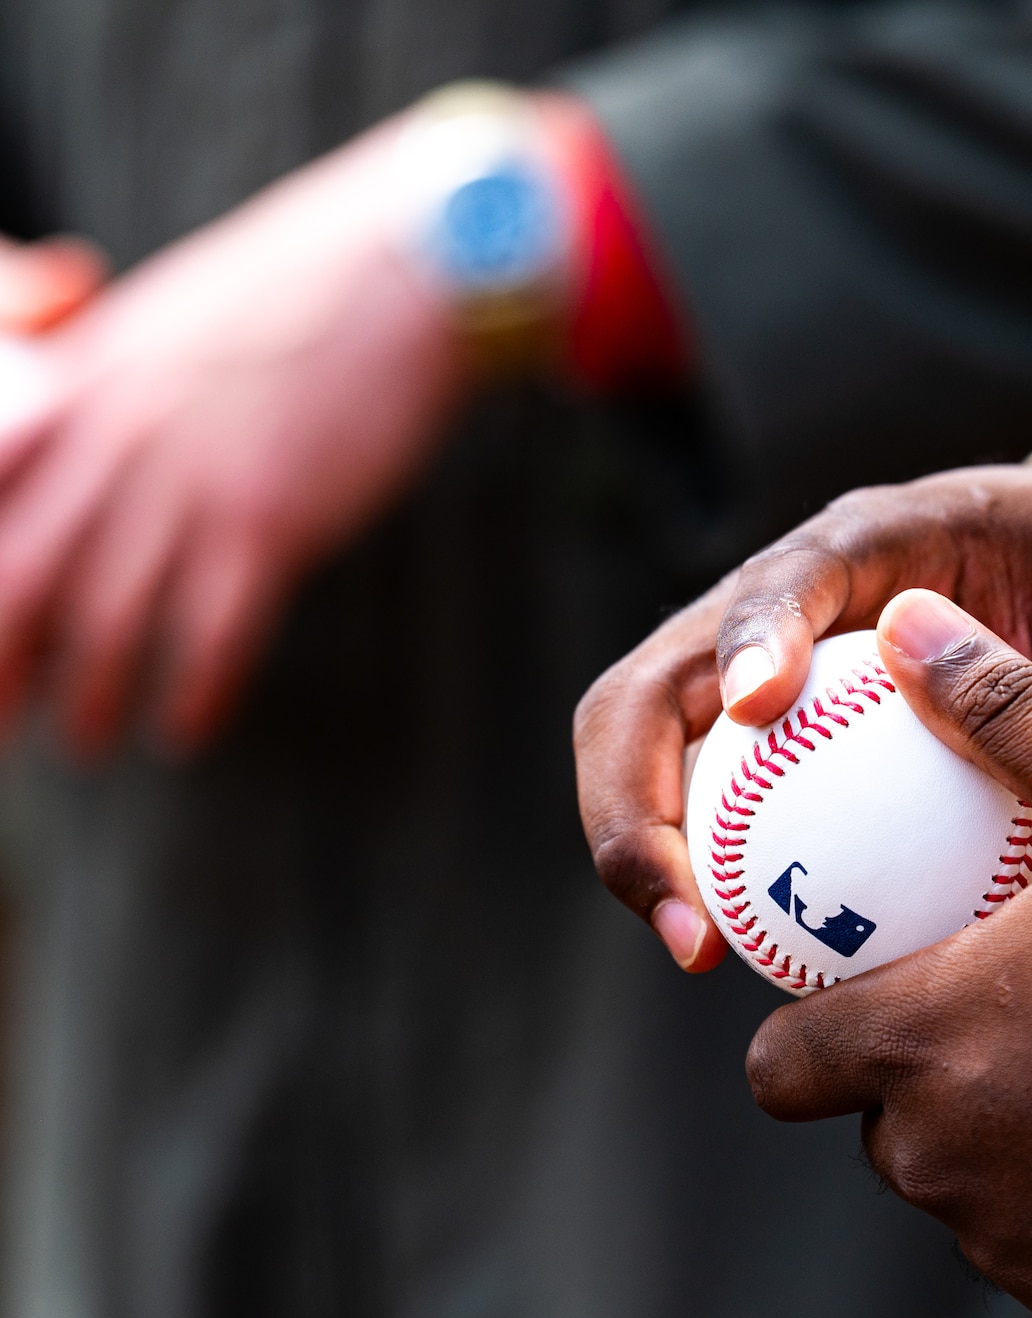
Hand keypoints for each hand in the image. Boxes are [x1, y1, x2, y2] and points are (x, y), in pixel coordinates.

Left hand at [0, 120, 470, 756]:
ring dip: (90, 699)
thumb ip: (114, 394)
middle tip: (1, 725)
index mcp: (85, 386)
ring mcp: (193, 482)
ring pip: (108, 622)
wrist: (402, 271)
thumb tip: (87, 461)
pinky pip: (213, 633)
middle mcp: (119, 440)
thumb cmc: (300, 296)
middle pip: (20, 580)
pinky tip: (189, 728)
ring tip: (87, 742)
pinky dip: (193, 693)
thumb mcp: (170, 327)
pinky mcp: (271, 518)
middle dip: (2, 667)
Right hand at [573, 462, 1031, 969]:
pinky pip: (709, 797)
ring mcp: (767, 661)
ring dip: (642, 845)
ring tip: (698, 950)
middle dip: (635, 793)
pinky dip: (699, 868)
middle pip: (656, 678)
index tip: (756, 710)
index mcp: (880, 538)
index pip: (789, 576)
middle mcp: (794, 593)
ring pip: (650, 743)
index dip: (753, 635)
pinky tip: (742, 953)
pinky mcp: (773, 728)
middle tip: (689, 914)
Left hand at [746, 589, 1031, 1317]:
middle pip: (878, 1126)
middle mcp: (946, 1156)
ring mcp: (1014, 1244)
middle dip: (924, 1078)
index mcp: (929, 1034)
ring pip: (963, 1189)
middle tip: (1023, 1017)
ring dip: (1004, 1141)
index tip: (877, 989)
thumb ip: (1010, 711)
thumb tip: (911, 623)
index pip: (781, 1064)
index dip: (811, 1028)